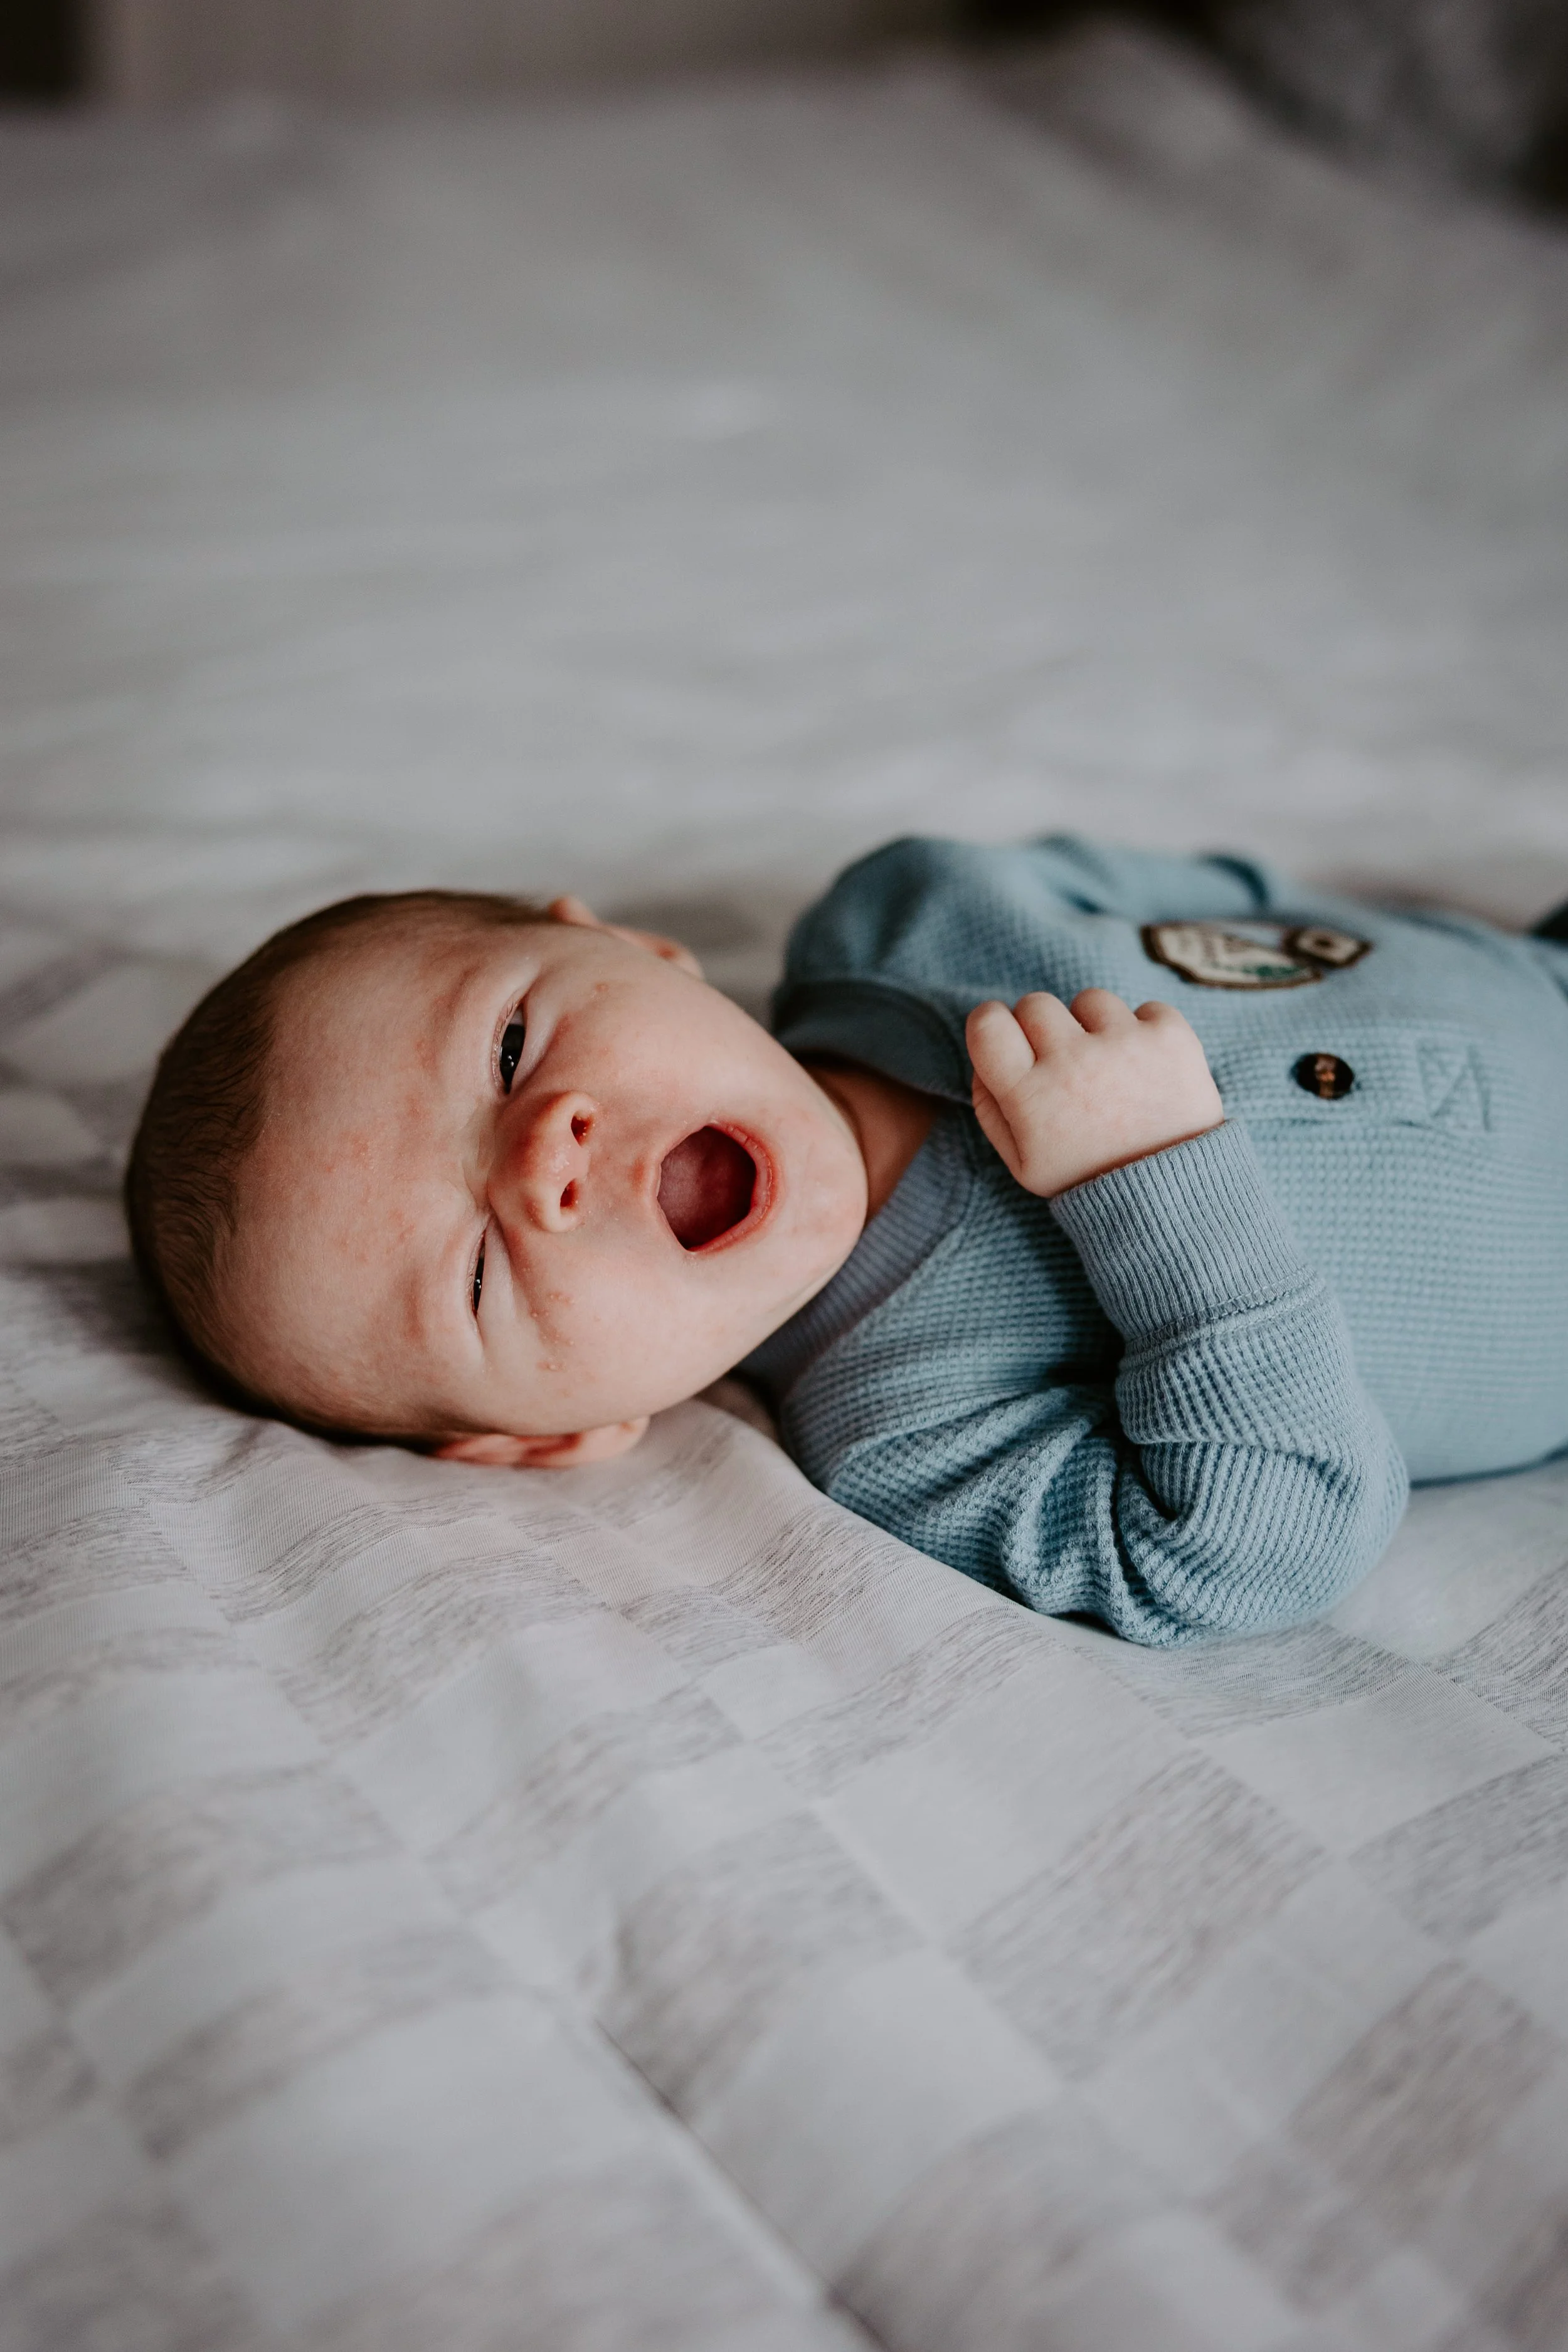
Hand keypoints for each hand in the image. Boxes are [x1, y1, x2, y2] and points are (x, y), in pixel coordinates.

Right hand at [966, 988, 1223, 1197]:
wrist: (1169, 1195)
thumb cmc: (1088, 1177)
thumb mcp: (1022, 1162)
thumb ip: (990, 1107)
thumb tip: (984, 1059)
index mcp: (1029, 1095)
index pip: (986, 1022)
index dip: (992, 1024)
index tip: (1008, 1038)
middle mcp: (1072, 1062)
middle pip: (1035, 1004)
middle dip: (1043, 1028)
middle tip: (1064, 1065)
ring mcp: (1124, 1045)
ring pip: (1089, 1000)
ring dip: (1094, 1027)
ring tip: (1110, 1071)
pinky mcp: (1170, 1037)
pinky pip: (1145, 1008)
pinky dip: (1144, 1032)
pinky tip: (1146, 1069)